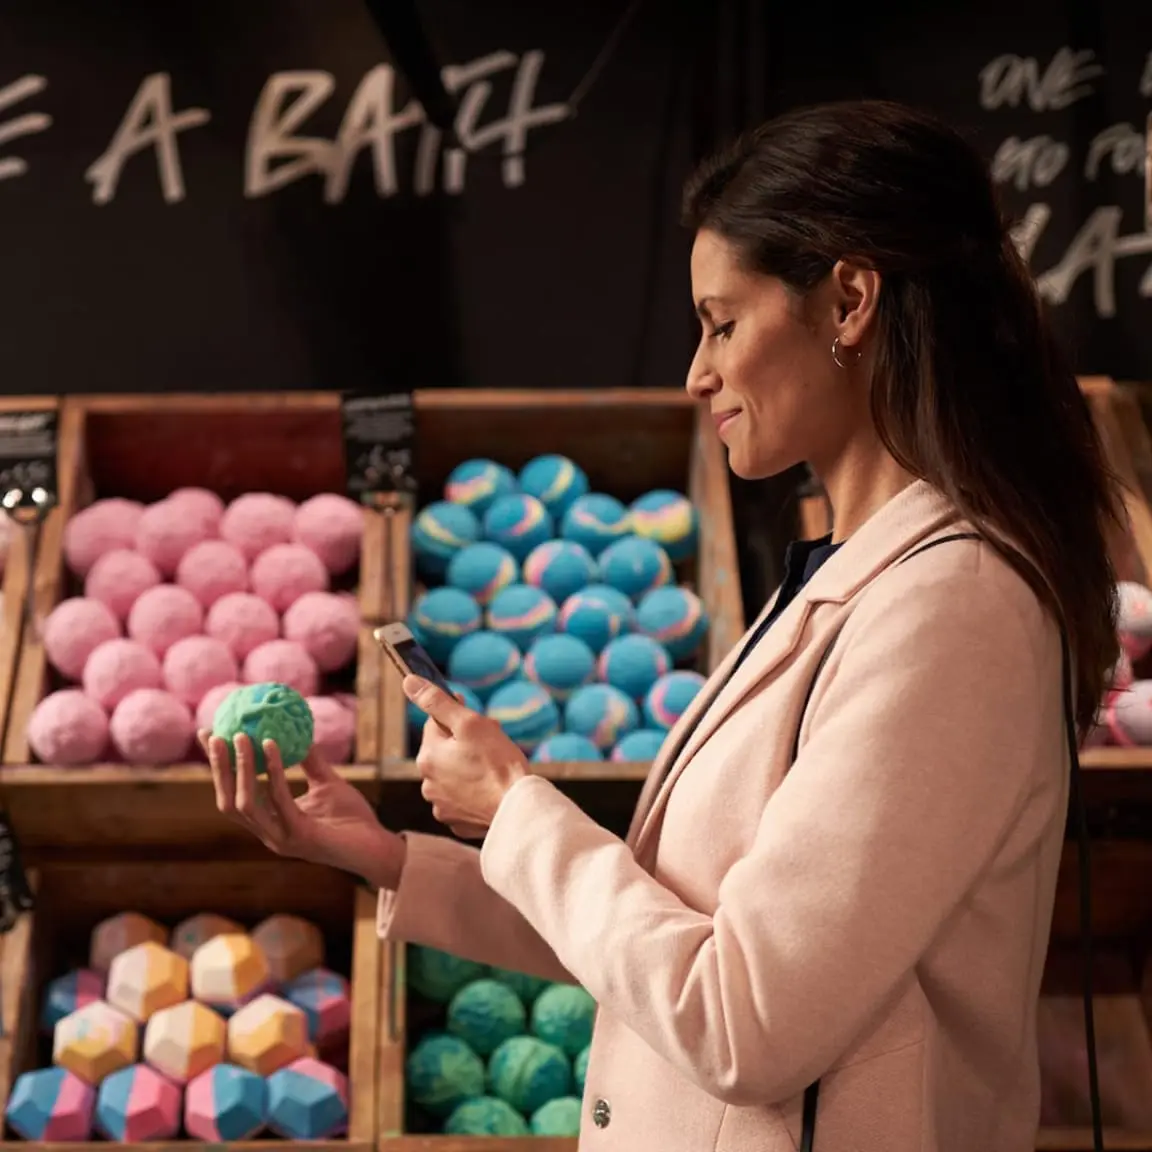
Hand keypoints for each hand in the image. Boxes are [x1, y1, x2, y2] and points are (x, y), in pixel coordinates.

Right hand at [200, 731, 403, 889]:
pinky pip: (279, 800)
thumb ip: (310, 761)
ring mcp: (281, 838)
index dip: (218, 768)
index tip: (210, 735)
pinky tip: (271, 746)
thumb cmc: (352, 820)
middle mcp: (268, 833)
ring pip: (246, 804)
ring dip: (240, 769)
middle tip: (214, 735)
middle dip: (218, 769)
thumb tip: (297, 729)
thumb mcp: (327, 783)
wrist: (377, 847)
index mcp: (270, 823)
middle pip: (228, 802)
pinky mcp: (299, 837)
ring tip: (239, 737)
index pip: (233, 795)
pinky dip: (273, 772)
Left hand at [403, 676, 529, 838]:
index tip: (478, 721)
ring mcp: (441, 806)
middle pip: (444, 751)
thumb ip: (437, 701)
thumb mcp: (469, 723)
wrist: (518, 808)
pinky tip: (489, 790)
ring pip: (452, 775)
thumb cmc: (498, 763)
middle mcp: (428, 783)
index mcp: (428, 756)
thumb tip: (409, 682)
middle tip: (491, 746)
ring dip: (467, 769)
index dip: (458, 718)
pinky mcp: (456, 822)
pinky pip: (461, 799)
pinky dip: (473, 793)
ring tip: (493, 770)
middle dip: (463, 744)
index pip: (435, 724)